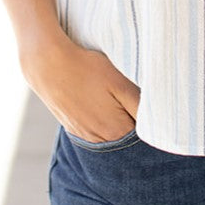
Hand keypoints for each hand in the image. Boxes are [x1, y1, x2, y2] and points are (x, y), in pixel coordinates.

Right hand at [20, 32, 140, 142]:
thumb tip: (156, 122)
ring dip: (116, 122)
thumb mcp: (120, 82)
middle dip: (134, 124)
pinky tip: (98, 103)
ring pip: (109, 136)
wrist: (48, 65)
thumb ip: (140, 105)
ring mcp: (84, 135)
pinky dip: (101, 121)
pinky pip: (94, 131)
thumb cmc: (87, 69)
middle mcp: (100, 140)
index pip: (142, 137)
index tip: (149, 108)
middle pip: (126, 139)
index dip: (149, 123)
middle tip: (132, 101)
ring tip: (113, 100)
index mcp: (116, 130)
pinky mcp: (72, 127)